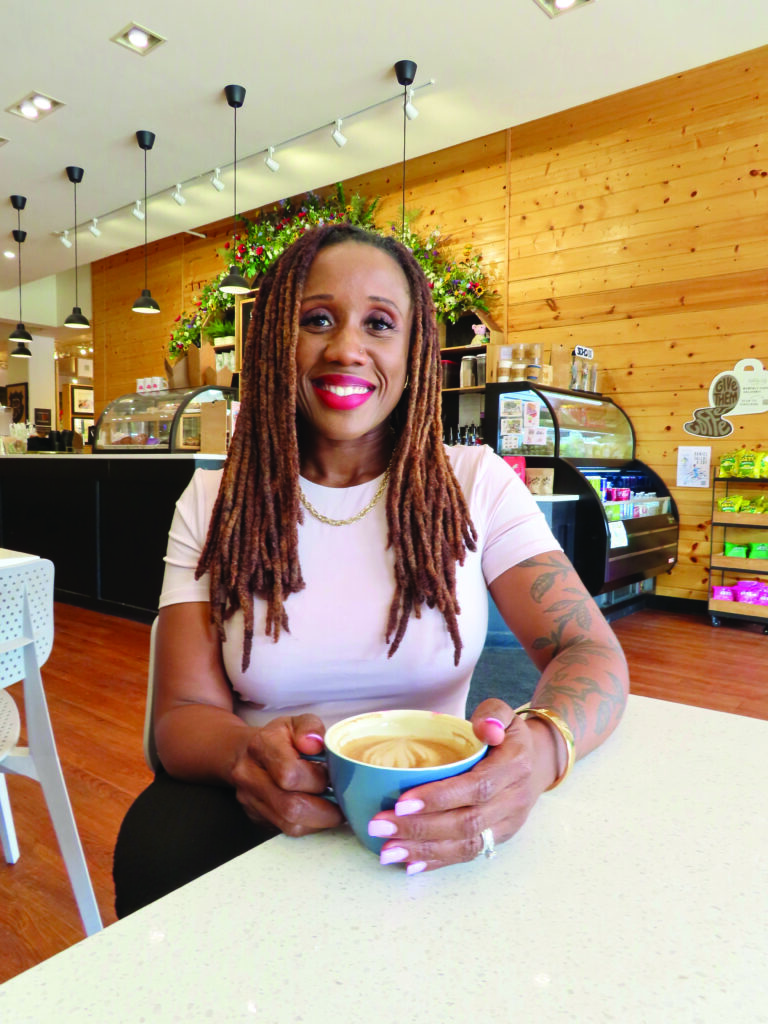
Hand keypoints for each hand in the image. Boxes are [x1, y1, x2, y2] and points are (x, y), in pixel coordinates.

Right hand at [230, 714, 343, 835]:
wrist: (246, 753)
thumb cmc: (279, 739)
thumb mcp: (297, 722)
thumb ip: (310, 728)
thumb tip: (314, 745)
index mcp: (262, 745)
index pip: (290, 773)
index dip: (316, 778)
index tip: (329, 775)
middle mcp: (250, 775)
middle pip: (290, 806)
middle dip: (323, 807)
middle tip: (340, 800)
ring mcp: (250, 799)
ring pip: (289, 825)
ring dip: (319, 820)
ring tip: (332, 807)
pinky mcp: (255, 817)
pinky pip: (286, 830)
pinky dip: (308, 825)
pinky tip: (317, 812)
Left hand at [368, 700, 557, 873]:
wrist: (536, 764)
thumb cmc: (508, 736)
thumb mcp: (504, 714)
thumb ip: (493, 713)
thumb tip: (484, 728)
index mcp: (515, 766)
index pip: (477, 787)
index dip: (440, 797)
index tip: (402, 801)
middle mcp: (513, 800)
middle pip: (467, 822)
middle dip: (420, 828)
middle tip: (380, 825)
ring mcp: (507, 825)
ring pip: (466, 844)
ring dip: (424, 850)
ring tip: (387, 851)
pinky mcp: (498, 840)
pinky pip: (468, 854)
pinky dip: (437, 861)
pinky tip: (409, 864)